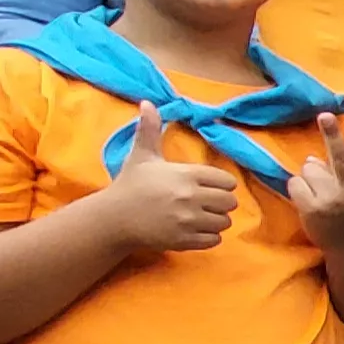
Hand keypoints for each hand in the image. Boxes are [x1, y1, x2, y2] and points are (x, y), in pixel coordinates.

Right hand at [98, 105, 241, 251]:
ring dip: (216, 220)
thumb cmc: (131, 184)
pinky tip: (195, 229)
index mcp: (186, 175)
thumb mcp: (142, 155)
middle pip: (230, 202)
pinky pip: (214, 240)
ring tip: (201, 216)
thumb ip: (150, 129)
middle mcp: (190, 197)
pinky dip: (209, 236)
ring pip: (224, 222)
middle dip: (221, 202)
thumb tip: (148, 102)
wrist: (114, 217)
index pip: (227, 182)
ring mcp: (188, 221)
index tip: (209, 185)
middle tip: (207, 202)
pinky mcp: (184, 240)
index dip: (221, 184)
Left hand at [290, 110, 343, 251]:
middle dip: (332, 135)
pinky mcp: (312, 210)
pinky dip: (298, 189)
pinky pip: (295, 184)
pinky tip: (309, 201)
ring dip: (311, 176)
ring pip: (310, 169)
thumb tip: (312, 158)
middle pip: (339, 157)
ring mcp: (331, 201)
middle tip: (324, 115)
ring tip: (321, 193)